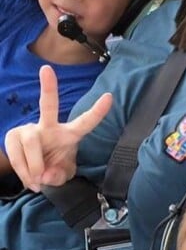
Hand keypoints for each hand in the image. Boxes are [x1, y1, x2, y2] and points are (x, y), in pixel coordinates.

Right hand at [4, 65, 112, 190]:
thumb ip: (59, 176)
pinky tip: (30, 180)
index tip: (110, 96)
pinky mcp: (12, 136)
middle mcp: (49, 127)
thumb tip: (46, 175)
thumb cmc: (54, 168)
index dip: (98, 111)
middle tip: (46, 69)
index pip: (86, 122)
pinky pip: (17, 155)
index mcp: (69, 135)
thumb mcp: (62, 176)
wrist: (34, 174)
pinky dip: (23, 172)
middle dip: (48, 87)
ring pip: (31, 143)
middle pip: (49, 105)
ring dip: (34, 166)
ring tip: (38, 180)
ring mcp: (29, 130)